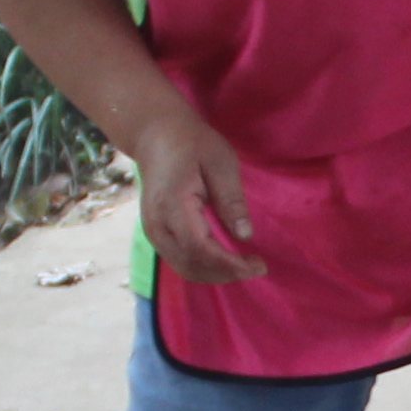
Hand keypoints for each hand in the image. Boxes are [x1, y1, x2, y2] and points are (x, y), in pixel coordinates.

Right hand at [128, 90, 266, 284]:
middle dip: (226, 274)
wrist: (156, 136)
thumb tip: (245, 235)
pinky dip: (204, 268)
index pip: (200, 248)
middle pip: (191, 265)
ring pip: (184, 268)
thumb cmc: (192, 143)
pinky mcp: (156, 234)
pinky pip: (180, 261)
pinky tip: (225, 261)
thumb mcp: (220, 162)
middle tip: (257, 266)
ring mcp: (153, 231)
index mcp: (172, 204)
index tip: (258, 265)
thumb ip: (231, 199)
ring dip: (216, 275)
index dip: (229, 264)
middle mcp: (157, 224)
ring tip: (244, 265)